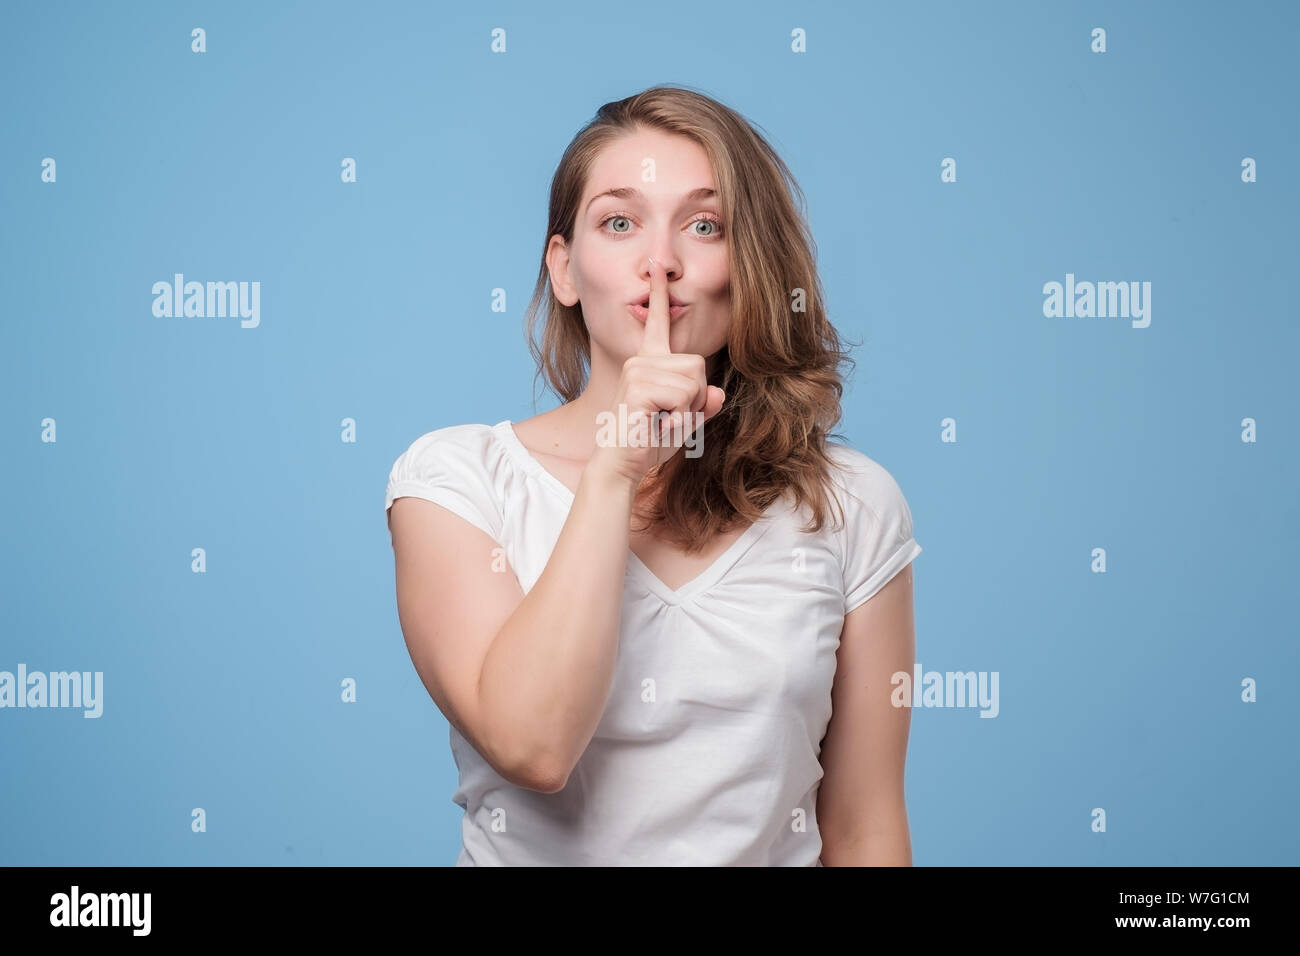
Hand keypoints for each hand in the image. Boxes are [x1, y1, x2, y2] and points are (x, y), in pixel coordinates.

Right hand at [589, 257, 725, 485]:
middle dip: (695, 398)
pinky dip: (679, 418)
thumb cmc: (649, 441)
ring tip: (661, 421)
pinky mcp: (638, 386)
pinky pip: (683, 396)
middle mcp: (641, 360)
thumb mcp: (685, 420)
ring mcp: (637, 370)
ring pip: (693, 382)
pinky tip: (657, 425)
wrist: (622, 465)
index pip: (656, 322)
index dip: (658, 294)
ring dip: (687, 410)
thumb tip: (718, 393)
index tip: (657, 267)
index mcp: (649, 361)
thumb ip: (703, 405)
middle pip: (698, 365)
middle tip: (669, 417)